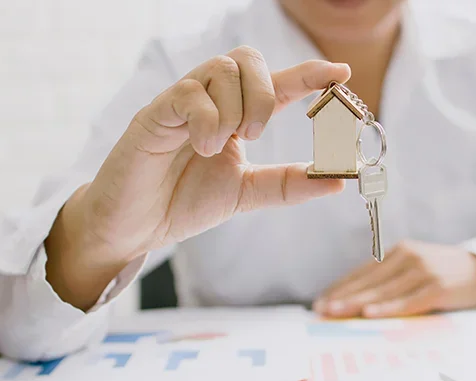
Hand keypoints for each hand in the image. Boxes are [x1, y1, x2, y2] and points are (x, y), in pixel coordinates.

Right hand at [45, 46, 350, 308]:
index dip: (308, 74)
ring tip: (219, 147)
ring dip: (235, 109)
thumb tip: (338, 180)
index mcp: (234, 116)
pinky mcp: (155, 113)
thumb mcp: (247, 194)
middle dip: (265, 94)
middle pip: (248, 59)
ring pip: (222, 69)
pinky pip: (190, 93)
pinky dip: (207, 120)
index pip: (276, 84)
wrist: (134, 227)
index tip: (341, 72)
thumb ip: (288, 185)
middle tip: (254, 136)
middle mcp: (210, 101)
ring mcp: (182, 102)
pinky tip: (201, 148)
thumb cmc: (183, 203)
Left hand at [313, 240, 475, 318]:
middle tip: (320, 310)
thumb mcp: (417, 269)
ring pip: (383, 291)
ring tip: (335, 313)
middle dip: (342, 297)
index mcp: (400, 252)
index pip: (363, 272)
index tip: (320, 302)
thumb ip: (392, 280)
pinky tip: (370, 314)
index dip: (340, 287)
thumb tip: (358, 303)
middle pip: (369, 281)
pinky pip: (409, 301)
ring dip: (357, 303)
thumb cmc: (446, 274)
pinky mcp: (439, 286)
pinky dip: (388, 308)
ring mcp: (424, 271)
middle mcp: (409, 257)